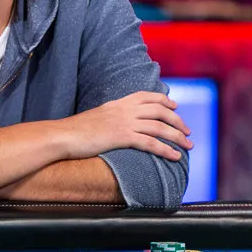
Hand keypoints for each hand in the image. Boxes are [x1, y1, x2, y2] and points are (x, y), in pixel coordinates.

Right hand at [61, 91, 192, 161]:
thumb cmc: (75, 131)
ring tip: (188, 146)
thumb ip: (110, 117)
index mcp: (118, 103)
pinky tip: (175, 156)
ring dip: (177, 136)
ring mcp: (124, 122)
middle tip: (188, 131)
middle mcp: (124, 110)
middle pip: (159, 110)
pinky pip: (150, 143)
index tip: (175, 107)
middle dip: (177, 120)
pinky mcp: (122, 137)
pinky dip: (166, 149)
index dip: (164, 100)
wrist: (62, 136)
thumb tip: (117, 124)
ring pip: (159, 127)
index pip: (146, 96)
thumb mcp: (96, 117)